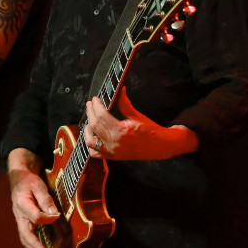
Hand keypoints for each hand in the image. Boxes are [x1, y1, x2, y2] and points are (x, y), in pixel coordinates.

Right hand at [7, 149, 59, 247]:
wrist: (18, 179)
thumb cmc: (29, 182)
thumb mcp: (38, 186)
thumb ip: (45, 199)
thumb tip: (53, 214)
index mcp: (22, 203)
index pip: (35, 216)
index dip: (46, 219)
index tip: (56, 216)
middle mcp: (19, 214)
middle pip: (25, 233)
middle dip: (34, 245)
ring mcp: (19, 220)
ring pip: (23, 237)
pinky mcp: (22, 222)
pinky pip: (25, 236)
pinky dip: (30, 246)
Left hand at [83, 87, 198, 159]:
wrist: (160, 146)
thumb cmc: (150, 131)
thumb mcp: (137, 116)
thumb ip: (125, 103)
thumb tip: (120, 90)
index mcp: (121, 131)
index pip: (102, 116)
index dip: (96, 106)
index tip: (95, 99)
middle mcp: (114, 143)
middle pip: (94, 126)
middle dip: (90, 113)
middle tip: (90, 104)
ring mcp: (112, 152)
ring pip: (90, 141)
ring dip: (87, 130)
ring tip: (90, 120)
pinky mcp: (112, 157)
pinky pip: (95, 153)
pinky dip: (91, 145)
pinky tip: (93, 135)